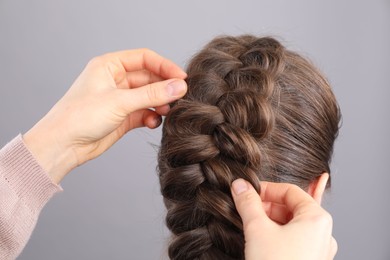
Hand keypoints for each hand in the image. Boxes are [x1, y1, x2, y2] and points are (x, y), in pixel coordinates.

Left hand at [24, 49, 186, 183]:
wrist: (63, 145)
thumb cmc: (80, 116)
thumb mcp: (120, 102)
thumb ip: (152, 94)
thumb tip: (179, 87)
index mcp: (109, 66)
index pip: (144, 58)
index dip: (165, 67)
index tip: (182, 78)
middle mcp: (115, 80)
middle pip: (149, 78)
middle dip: (164, 88)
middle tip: (179, 97)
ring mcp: (119, 99)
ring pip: (148, 96)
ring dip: (159, 103)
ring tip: (167, 111)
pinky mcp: (122, 117)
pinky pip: (144, 112)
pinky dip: (151, 116)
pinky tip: (153, 122)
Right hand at [231, 179, 336, 259]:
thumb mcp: (257, 229)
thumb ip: (248, 203)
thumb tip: (240, 186)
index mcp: (317, 219)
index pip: (290, 191)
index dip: (266, 189)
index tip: (248, 192)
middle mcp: (322, 233)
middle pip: (291, 207)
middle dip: (266, 206)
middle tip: (246, 208)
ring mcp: (317, 250)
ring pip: (291, 224)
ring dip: (269, 220)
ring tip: (250, 225)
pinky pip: (293, 240)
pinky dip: (276, 235)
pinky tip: (260, 240)